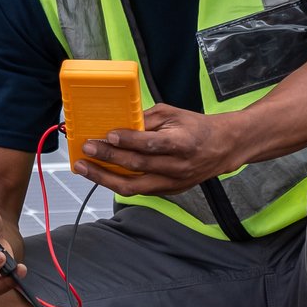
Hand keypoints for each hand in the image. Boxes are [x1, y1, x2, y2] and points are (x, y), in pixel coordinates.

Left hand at [77, 104, 243, 195]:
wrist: (222, 148)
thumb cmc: (196, 128)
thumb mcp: (173, 114)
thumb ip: (146, 119)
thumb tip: (118, 123)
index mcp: (182, 143)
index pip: (151, 144)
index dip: (128, 140)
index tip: (109, 135)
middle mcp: (177, 166)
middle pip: (137, 165)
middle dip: (107, 158)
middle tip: (87, 148)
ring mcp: (173, 183)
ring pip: (133, 186)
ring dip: (104, 177)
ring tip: (84, 167)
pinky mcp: (168, 191)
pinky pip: (138, 190)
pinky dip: (117, 183)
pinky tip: (100, 174)